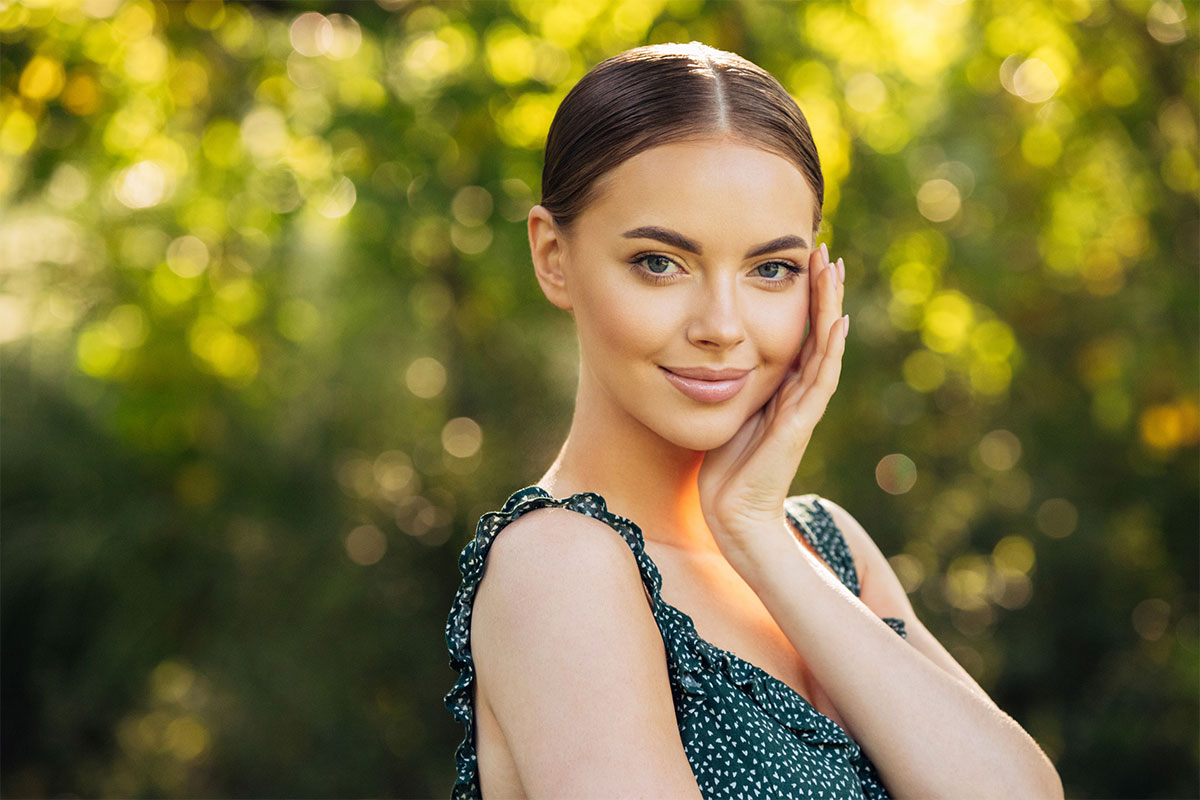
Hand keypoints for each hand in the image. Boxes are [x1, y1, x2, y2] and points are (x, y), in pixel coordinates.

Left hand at [697, 242, 847, 569]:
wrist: (733, 513)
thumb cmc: (725, 468)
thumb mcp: (726, 410)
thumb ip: (731, 384)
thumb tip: (714, 355)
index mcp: (782, 388)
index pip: (799, 333)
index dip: (803, 298)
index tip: (802, 261)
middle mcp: (798, 393)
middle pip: (818, 331)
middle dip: (821, 291)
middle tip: (825, 250)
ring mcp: (803, 408)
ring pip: (824, 347)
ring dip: (830, 307)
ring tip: (834, 271)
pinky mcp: (798, 425)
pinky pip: (820, 380)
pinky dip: (831, 350)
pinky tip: (838, 322)